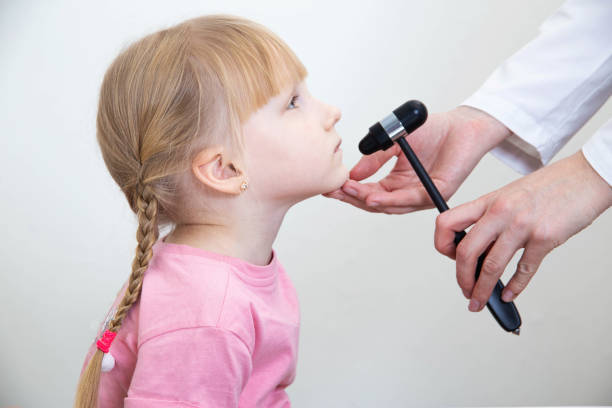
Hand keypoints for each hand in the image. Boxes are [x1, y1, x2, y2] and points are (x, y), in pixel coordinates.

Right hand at [323, 106, 510, 213]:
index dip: (349, 190)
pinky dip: (390, 199)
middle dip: (352, 198)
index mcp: (397, 183)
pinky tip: (374, 196)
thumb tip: (352, 174)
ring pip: (390, 206)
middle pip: (376, 203)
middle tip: (334, 192)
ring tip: (348, 193)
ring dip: (367, 201)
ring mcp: (422, 195)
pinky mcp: (436, 192)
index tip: (331, 186)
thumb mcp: (394, 142)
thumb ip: (374, 158)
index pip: (369, 192)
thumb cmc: (434, 131)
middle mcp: (408, 193)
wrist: (463, 125)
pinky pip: (410, 200)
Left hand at [434, 151, 611, 311]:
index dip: (442, 245)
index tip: (450, 258)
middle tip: (465, 291)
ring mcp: (522, 225)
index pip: (447, 222)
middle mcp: (501, 212)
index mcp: (488, 201)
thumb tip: (479, 248)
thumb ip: (492, 218)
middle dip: (462, 279)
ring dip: (482, 290)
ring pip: (491, 267)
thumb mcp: (509, 194)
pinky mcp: (545, 237)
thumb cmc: (550, 186)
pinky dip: (514, 288)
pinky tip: (508, 294)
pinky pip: (524, 271)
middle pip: (466, 252)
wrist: (587, 177)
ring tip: (479, 301)